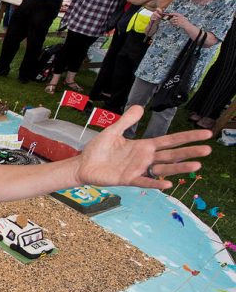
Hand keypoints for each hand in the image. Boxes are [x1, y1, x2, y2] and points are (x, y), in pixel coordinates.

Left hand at [74, 106, 211, 188]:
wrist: (83, 165)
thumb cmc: (98, 150)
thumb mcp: (113, 131)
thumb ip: (127, 120)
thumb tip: (140, 107)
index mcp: (144, 146)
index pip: (170, 140)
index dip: (187, 137)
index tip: (206, 133)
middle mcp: (144, 158)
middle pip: (171, 154)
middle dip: (189, 152)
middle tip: (208, 150)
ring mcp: (137, 169)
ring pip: (162, 169)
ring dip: (179, 168)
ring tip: (197, 166)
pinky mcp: (127, 179)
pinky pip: (144, 181)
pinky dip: (155, 183)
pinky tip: (167, 184)